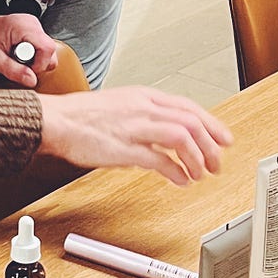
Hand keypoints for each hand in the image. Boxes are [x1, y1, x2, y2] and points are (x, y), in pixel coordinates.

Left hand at [0, 14, 62, 88]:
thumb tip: (32, 81)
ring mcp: (33, 28)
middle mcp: (31, 23)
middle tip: (15, 65)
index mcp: (22, 25)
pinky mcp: (32, 34)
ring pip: (47, 52)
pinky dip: (31, 58)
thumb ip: (12, 70)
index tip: (24, 72)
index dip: (39, 65)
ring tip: (13, 60)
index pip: (47, 48)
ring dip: (32, 62)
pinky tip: (16, 56)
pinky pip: (40, 50)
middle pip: (49, 51)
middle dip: (36, 65)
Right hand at [37, 89, 231, 184]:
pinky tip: (180, 180)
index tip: (223, 139)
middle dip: (210, 145)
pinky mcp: (125, 148)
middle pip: (192, 122)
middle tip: (217, 162)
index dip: (211, 124)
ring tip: (201, 173)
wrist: (55, 120)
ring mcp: (135, 127)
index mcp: (144, 97)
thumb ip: (144, 119)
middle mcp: (143, 108)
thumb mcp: (120, 107)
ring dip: (197, 158)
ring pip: (182, 137)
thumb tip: (162, 138)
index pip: (189, 107)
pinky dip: (176, 171)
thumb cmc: (81, 116)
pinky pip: (160, 160)